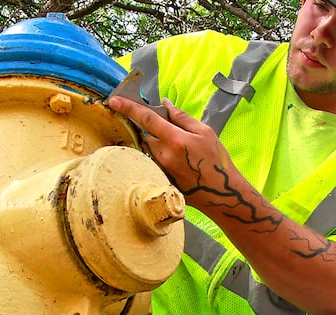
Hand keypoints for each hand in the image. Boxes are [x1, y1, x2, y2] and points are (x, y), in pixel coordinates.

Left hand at [107, 96, 245, 210]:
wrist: (221, 193)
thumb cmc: (217, 162)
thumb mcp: (205, 132)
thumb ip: (182, 117)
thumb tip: (164, 104)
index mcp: (175, 140)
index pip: (147, 119)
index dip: (129, 107)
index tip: (114, 100)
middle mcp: (163, 155)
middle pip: (147, 134)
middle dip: (154, 129)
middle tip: (174, 132)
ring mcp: (160, 169)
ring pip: (150, 148)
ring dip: (159, 143)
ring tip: (181, 151)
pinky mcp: (160, 178)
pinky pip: (154, 161)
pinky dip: (162, 156)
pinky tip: (179, 162)